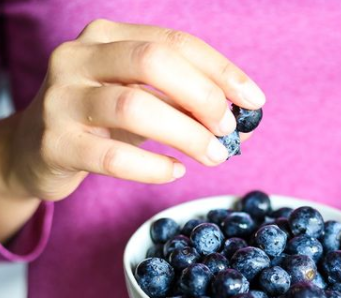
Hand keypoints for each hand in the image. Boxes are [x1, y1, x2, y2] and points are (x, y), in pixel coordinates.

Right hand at [3, 19, 264, 201]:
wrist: (38, 149)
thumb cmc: (103, 120)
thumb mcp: (144, 99)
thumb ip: (188, 104)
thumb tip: (247, 125)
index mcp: (106, 37)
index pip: (175, 42)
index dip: (221, 71)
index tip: (255, 101)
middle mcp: (79, 58)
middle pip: (152, 63)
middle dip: (202, 96)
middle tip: (228, 129)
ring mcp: (62, 100)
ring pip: (133, 106)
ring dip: (186, 134)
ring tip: (214, 155)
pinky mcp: (56, 144)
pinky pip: (114, 157)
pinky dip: (153, 166)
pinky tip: (175, 170)